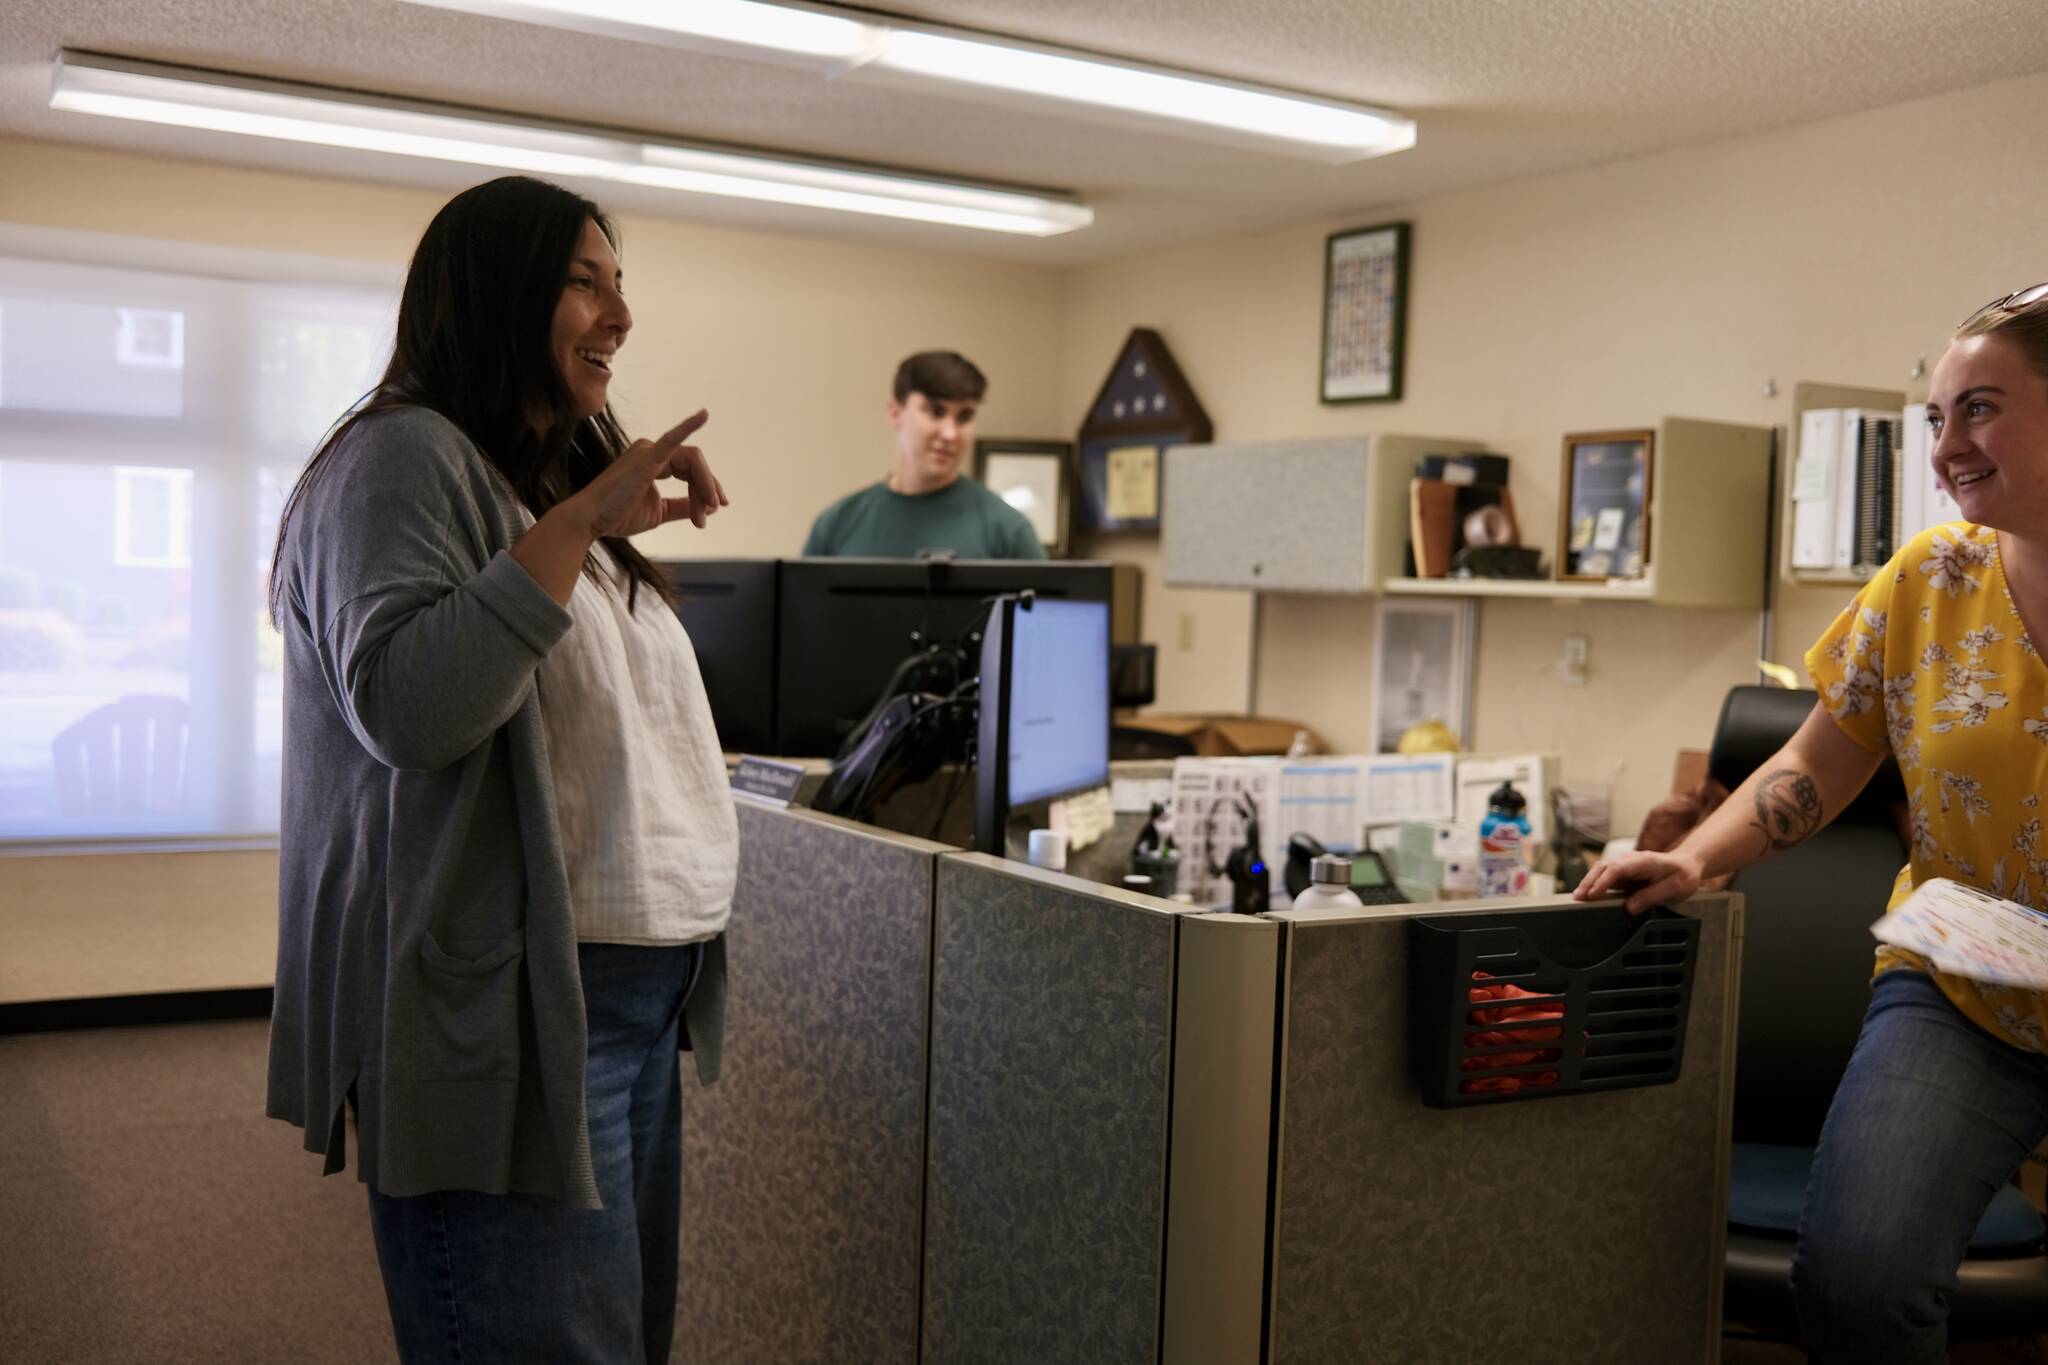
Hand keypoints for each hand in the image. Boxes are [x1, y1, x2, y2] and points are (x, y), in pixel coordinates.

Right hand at [571, 410, 728, 537]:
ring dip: (704, 485)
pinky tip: (704, 415)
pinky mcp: (645, 457)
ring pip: (692, 461)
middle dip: (706, 491)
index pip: (690, 470)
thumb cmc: (617, 514)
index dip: (705, 490)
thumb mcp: (659, 511)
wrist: (590, 520)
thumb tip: (710, 507)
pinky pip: (670, 439)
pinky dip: (688, 426)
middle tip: (706, 517)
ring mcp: (648, 451)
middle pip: (694, 466)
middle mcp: (651, 450)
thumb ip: (682, 506)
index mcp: (654, 460)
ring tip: (706, 512)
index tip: (712, 512)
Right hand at [1572, 848, 1704, 914]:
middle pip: (1604, 866)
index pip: (1619, 868)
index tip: (1593, 894)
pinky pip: (1605, 876)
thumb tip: (1629, 907)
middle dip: (1589, 881)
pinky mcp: (1623, 871)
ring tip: (1578, 898)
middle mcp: (1631, 860)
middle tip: (1578, 898)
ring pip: (1601, 869)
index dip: (1604, 881)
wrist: (1687, 864)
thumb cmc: (1683, 875)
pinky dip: (1594, 884)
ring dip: (1588, 882)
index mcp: (1645, 861)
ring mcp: (1626, 864)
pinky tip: (1586, 895)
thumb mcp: (1674, 888)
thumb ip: (1651, 896)